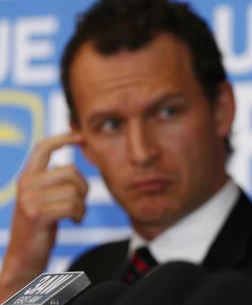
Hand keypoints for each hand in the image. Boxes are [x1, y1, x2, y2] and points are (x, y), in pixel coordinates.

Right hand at [0, 132, 87, 300]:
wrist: (24, 257)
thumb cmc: (40, 227)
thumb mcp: (42, 198)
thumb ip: (51, 181)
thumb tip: (66, 164)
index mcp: (27, 177)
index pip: (42, 147)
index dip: (62, 138)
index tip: (81, 136)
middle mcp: (26, 184)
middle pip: (70, 171)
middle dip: (84, 187)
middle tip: (80, 203)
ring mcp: (30, 200)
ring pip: (74, 190)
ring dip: (82, 205)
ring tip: (75, 214)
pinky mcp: (37, 215)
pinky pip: (72, 206)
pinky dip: (80, 215)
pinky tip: (74, 221)